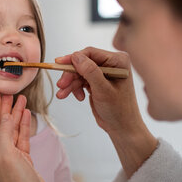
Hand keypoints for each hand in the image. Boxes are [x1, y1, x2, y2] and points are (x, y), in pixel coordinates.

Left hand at [0, 90, 56, 181]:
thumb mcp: (7, 155)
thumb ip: (4, 133)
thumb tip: (5, 116)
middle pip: (0, 123)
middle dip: (4, 106)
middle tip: (9, 90)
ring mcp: (10, 155)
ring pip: (12, 128)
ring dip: (16, 113)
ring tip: (21, 97)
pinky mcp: (22, 158)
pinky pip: (21, 136)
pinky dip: (23, 124)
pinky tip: (25, 114)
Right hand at [56, 47, 157, 176]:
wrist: (122, 127)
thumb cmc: (119, 110)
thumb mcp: (103, 90)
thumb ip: (90, 71)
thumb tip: (76, 56)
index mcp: (118, 61)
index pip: (90, 53)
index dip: (73, 58)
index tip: (59, 63)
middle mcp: (111, 64)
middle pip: (82, 63)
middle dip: (71, 74)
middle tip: (60, 85)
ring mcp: (103, 73)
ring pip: (79, 72)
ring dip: (70, 83)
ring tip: (62, 95)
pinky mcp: (97, 82)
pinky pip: (81, 80)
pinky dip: (75, 88)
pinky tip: (78, 97)